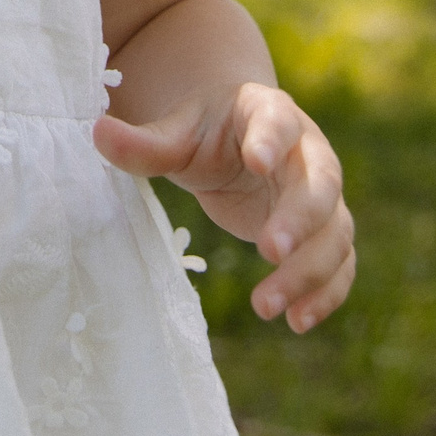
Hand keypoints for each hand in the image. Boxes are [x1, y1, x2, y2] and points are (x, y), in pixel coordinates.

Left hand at [94, 81, 355, 332]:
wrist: (237, 138)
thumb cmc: (205, 132)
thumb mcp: (174, 134)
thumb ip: (142, 143)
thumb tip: (96, 132)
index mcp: (269, 112)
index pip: (277, 122)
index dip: (271, 139)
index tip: (257, 161)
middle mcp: (307, 152)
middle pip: (319, 184)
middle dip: (300, 218)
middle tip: (269, 250)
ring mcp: (321, 195)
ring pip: (334, 231)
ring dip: (309, 271)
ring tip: (268, 307)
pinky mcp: (323, 232)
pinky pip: (339, 264)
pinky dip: (326, 293)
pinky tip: (298, 322)